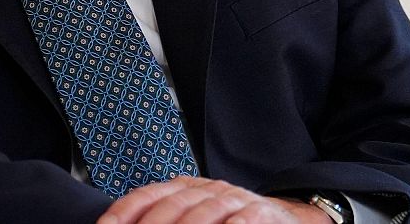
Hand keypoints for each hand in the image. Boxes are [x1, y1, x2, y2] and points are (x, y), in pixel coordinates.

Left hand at [98, 176, 333, 223]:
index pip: (149, 195)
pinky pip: (244, 220)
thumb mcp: (196, 215)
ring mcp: (235, 200)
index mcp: (185, 188)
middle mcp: (207, 189)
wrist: (284, 216)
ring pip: (205, 212)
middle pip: (173, 205)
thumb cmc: (230, 221)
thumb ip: (167, 218)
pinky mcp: (261, 214)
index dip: (124, 211)